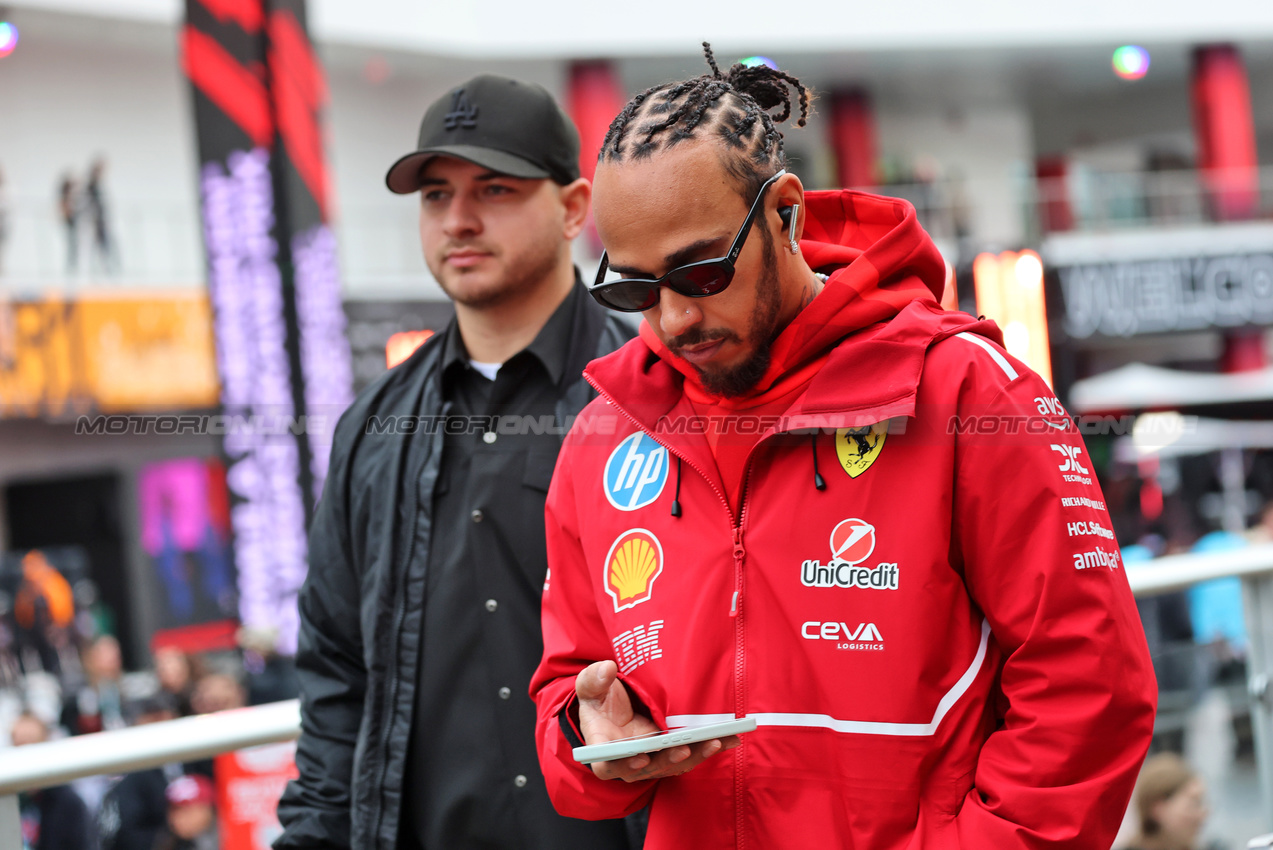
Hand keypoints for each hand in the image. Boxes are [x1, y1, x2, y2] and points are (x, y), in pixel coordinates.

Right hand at [574, 660, 739, 781]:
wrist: (612, 707)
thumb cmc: (599, 700)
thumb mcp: (590, 686)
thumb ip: (594, 680)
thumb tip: (606, 668)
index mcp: (604, 746)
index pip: (608, 764)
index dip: (624, 763)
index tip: (640, 756)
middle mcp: (629, 759)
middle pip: (649, 768)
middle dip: (668, 759)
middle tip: (684, 748)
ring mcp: (652, 758)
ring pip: (673, 764)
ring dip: (695, 756)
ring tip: (715, 741)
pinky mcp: (669, 752)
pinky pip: (690, 755)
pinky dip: (707, 748)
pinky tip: (728, 738)